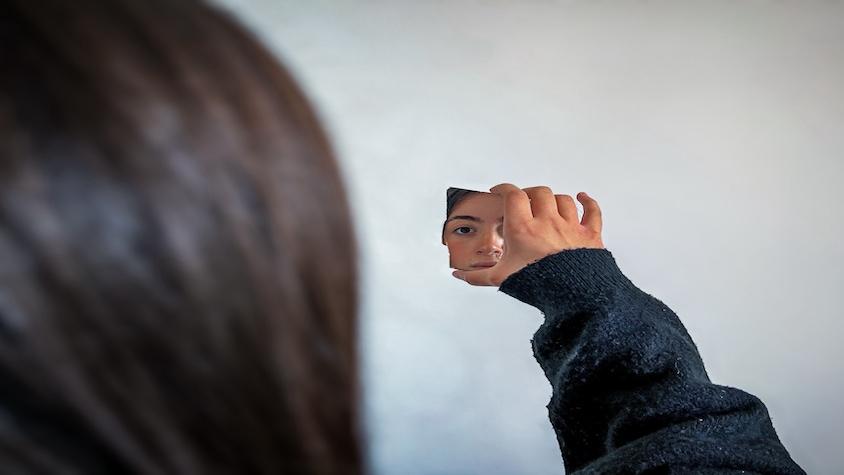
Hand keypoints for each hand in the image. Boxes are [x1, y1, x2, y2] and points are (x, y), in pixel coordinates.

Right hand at [452, 183, 604, 286]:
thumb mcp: (501, 279)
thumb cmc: (540, 284)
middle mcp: (547, 222)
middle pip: (539, 192)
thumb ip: (477, 276)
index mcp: (523, 228)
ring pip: (563, 199)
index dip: (504, 188)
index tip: (500, 190)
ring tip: (547, 202)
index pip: (513, 195)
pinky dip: (588, 202)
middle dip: (529, 193)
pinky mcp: (589, 235)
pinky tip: (583, 198)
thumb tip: (459, 275)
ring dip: (554, 198)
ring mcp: (570, 226)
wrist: (575, 296)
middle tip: (523, 199)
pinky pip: (592, 211)